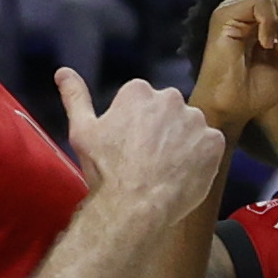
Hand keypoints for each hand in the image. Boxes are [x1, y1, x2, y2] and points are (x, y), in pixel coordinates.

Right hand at [58, 73, 224, 225]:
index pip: (140, 101)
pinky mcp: (214, 141)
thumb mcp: (82, 132)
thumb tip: (63, 72)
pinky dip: (200, 157)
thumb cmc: (106, 170)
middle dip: (160, 129)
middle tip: (146, 157)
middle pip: (167, 110)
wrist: (135, 206)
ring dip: (182, 142)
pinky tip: (183, 173)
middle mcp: (171, 98)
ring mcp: (196, 119)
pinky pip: (209, 145)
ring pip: (189, 127)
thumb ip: (76, 97)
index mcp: (139, 92)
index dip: (133, 125)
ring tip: (165, 168)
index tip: (127, 145)